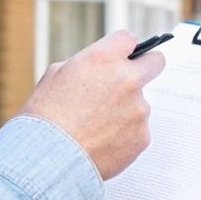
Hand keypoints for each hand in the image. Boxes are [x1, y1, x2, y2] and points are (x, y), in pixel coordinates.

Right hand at [17, 29, 166, 178]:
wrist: (47, 160)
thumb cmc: (44, 117)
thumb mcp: (56, 76)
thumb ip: (85, 66)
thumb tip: (100, 69)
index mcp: (104, 59)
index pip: (128, 39)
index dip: (121, 48)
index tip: (120, 56)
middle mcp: (127, 79)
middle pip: (155, 62)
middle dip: (146, 67)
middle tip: (132, 80)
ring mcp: (139, 109)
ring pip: (140, 104)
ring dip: (125, 111)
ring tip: (96, 128)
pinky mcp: (143, 136)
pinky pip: (137, 131)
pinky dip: (123, 136)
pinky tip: (101, 143)